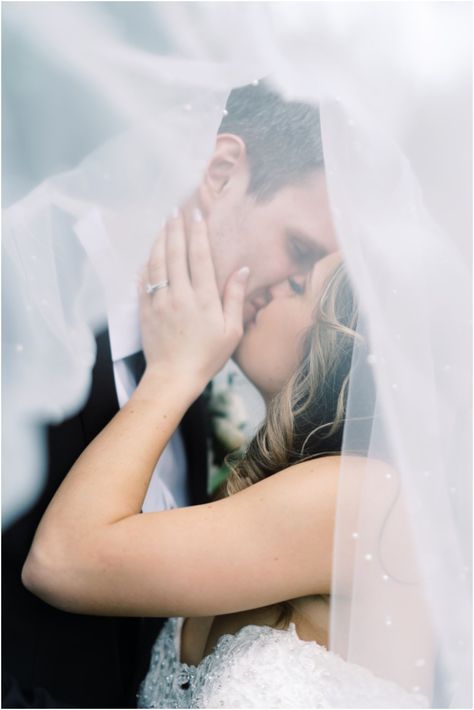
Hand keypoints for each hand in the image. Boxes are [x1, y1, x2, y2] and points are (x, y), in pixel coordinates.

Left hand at [138, 209, 249, 396]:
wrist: (174, 377)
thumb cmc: (207, 357)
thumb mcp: (232, 331)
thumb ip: (235, 298)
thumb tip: (243, 270)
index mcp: (203, 299)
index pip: (200, 257)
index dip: (198, 233)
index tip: (197, 215)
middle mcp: (179, 296)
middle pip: (175, 254)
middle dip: (175, 229)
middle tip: (175, 211)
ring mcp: (159, 302)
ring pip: (156, 263)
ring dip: (158, 241)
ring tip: (162, 225)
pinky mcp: (145, 311)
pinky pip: (143, 281)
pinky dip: (146, 265)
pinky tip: (148, 254)